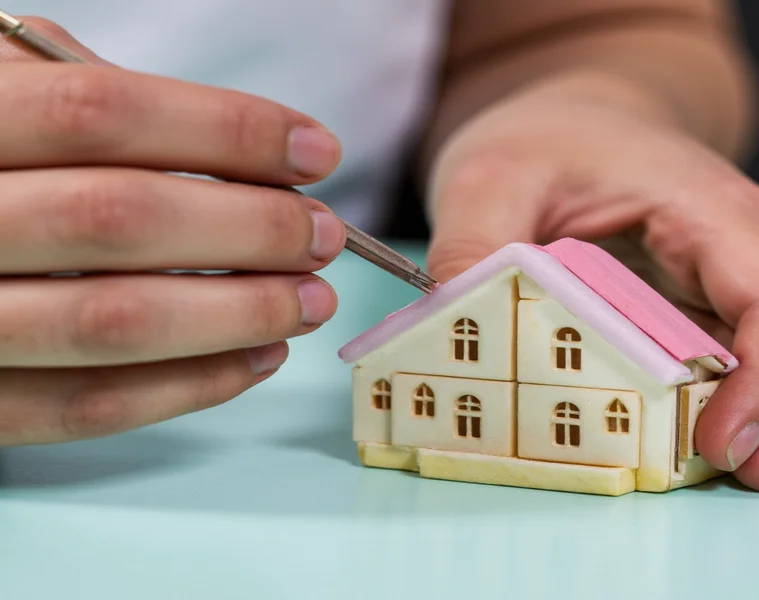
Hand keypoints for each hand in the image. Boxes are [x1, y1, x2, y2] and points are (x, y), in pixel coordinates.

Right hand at [0, 18, 344, 445]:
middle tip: (322, 234)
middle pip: (122, 219)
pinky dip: (194, 386)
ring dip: (242, 313)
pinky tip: (259, 358)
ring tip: (311, 299)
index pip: (102, 113)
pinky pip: (92, 406)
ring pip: (117, 322)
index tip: (314, 150)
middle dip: (251, 227)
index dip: (226, 130)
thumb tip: (243, 143)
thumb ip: (80, 96)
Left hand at [426, 74, 758, 491]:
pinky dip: (704, 410)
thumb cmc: (543, 139)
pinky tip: (681, 445)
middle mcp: (730, 251)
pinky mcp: (685, 311)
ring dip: (750, 421)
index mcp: (705, 208)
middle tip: (736, 474)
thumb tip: (452, 325)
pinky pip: (712, 367)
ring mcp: (712, 285)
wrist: (563, 123)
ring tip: (721, 473)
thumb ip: (470, 246)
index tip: (719, 442)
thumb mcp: (489, 177)